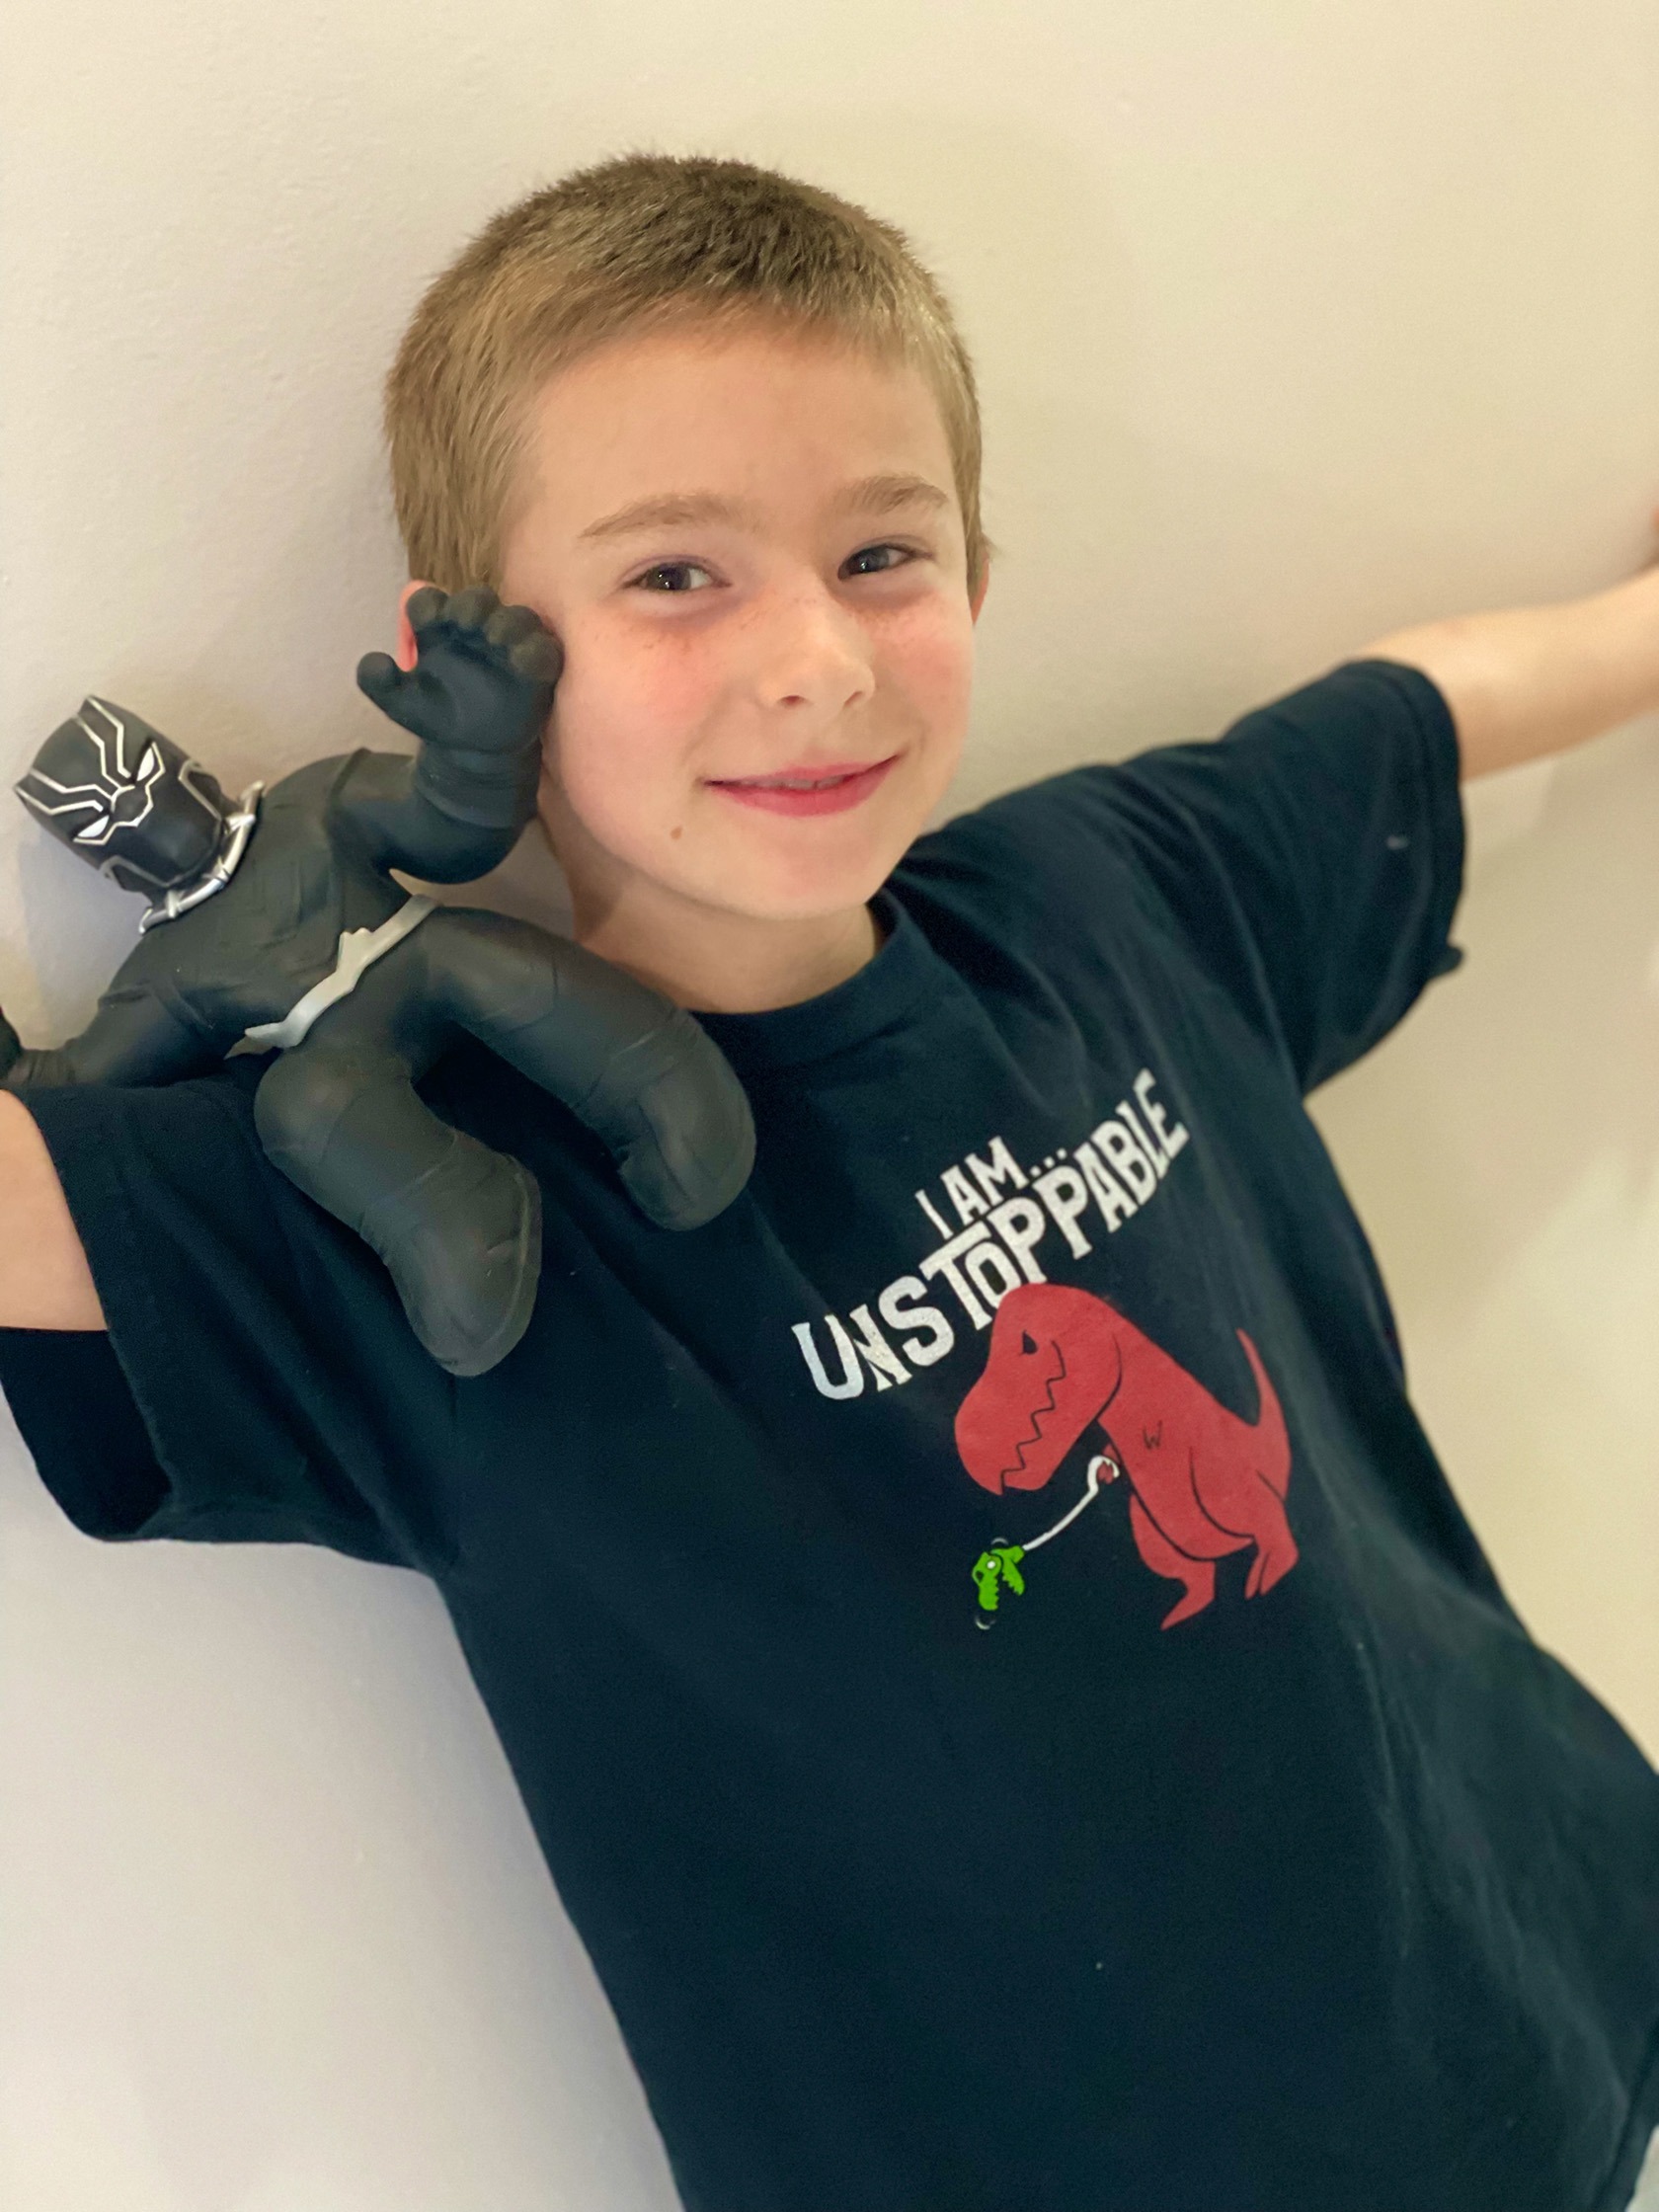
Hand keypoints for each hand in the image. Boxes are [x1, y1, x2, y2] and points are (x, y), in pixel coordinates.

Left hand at [355, 584, 562, 755]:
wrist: (473, 751)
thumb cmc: (438, 716)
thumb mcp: (400, 704)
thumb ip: (379, 683)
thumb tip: (375, 662)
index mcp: (438, 628)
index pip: (429, 601)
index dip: (427, 604)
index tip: (426, 621)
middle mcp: (476, 628)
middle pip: (478, 598)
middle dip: (472, 605)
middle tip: (466, 621)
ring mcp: (509, 645)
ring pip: (517, 617)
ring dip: (508, 623)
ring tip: (497, 640)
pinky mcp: (537, 668)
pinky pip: (545, 651)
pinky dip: (537, 652)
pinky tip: (524, 663)